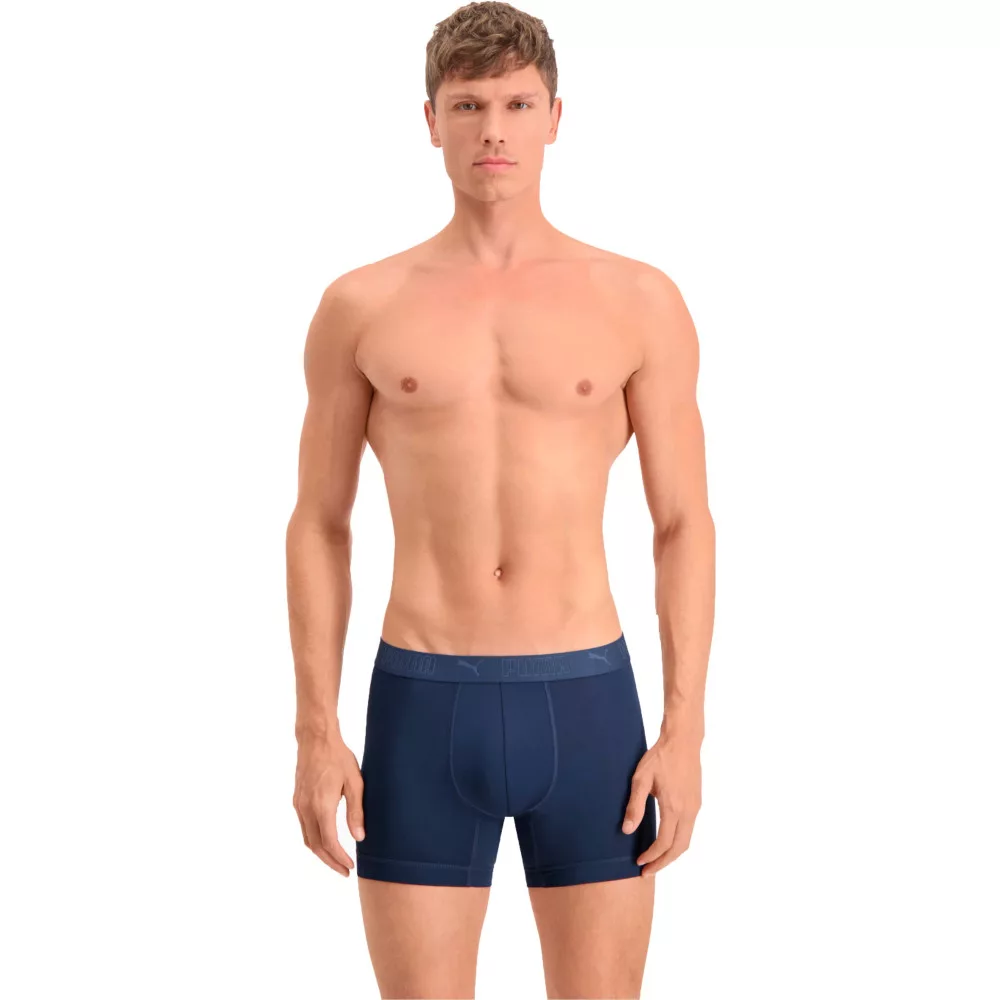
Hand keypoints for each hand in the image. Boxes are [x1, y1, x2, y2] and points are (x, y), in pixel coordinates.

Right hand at [292, 734, 364, 876]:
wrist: (316, 739)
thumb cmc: (338, 757)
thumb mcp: (354, 782)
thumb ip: (356, 811)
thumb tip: (359, 838)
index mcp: (322, 805)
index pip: (329, 842)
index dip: (339, 858)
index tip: (350, 867)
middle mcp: (306, 808)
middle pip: (315, 846)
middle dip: (330, 861)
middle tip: (345, 871)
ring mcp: (299, 805)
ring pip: (307, 839)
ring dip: (321, 853)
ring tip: (336, 861)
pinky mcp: (297, 800)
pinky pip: (304, 827)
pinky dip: (314, 840)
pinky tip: (325, 841)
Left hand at [621, 731, 701, 875]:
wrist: (683, 741)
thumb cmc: (660, 757)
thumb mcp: (640, 779)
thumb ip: (635, 806)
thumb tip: (627, 831)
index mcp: (674, 808)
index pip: (664, 843)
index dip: (652, 856)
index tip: (639, 863)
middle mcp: (688, 811)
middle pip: (679, 848)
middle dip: (663, 862)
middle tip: (647, 871)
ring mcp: (695, 807)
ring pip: (686, 840)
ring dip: (672, 853)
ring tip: (656, 859)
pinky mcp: (696, 802)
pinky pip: (689, 829)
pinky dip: (678, 841)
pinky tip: (666, 840)